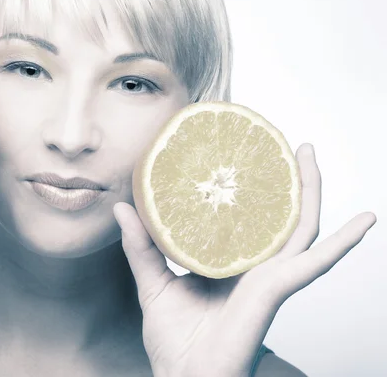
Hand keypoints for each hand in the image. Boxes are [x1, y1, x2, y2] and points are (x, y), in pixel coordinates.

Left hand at [114, 144, 375, 376]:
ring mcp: (269, 277)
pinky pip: (315, 263)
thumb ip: (140, 246)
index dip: (249, 189)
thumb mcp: (153, 282)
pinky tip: (365, 221)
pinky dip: (343, 243)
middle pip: (278, 215)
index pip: (245, 219)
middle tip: (287, 145)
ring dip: (310, 191)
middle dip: (286, 179)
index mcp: (228, 263)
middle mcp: (254, 266)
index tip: (244, 155)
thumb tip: (123, 206)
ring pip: (300, 226)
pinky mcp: (276, 290)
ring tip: (309, 155)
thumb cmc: (174, 341)